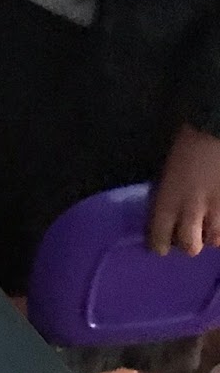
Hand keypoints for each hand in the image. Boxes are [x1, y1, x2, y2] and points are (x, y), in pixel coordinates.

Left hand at [149, 123, 219, 256]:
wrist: (217, 125)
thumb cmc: (188, 142)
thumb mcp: (167, 173)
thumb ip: (166, 197)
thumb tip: (166, 215)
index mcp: (168, 202)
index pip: (159, 241)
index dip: (160, 245)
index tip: (163, 244)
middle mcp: (192, 210)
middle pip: (190, 247)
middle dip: (190, 242)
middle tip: (192, 233)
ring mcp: (218, 207)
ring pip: (216, 240)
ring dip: (213, 234)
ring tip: (213, 223)